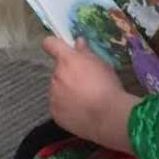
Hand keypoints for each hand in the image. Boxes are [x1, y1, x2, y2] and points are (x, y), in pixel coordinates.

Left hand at [43, 36, 138, 152]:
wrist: (108, 116)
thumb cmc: (108, 86)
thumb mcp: (102, 64)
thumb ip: (86, 52)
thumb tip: (77, 42)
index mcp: (67, 60)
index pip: (50, 44)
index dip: (54, 45)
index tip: (60, 50)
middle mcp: (56, 75)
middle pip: (57, 70)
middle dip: (67, 73)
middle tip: (84, 82)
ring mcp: (53, 95)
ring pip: (56, 88)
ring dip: (66, 90)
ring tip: (84, 99)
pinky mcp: (53, 112)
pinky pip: (57, 104)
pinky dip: (65, 106)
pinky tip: (80, 110)